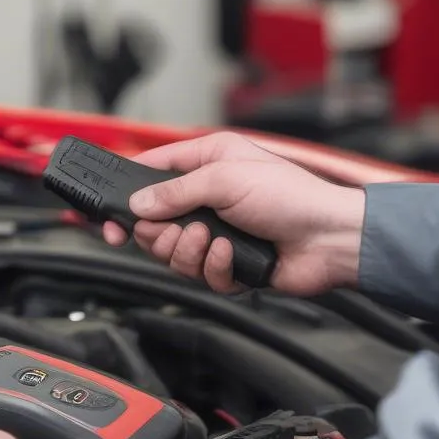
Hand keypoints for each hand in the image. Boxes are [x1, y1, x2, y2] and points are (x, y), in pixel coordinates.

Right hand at [103, 133, 366, 295]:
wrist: (331, 241)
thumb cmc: (292, 197)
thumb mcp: (224, 179)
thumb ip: (174, 191)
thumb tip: (137, 204)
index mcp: (205, 163)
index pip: (149, 173)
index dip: (125, 194)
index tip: (107, 214)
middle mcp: (207, 198)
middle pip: (153, 222)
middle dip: (158, 232)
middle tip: (172, 231)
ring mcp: (215, 232)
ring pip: (171, 253)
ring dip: (187, 251)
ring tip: (212, 241)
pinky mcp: (226, 264)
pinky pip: (199, 274)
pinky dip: (213, 268)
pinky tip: (232, 255)